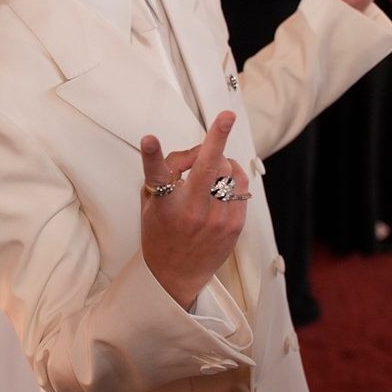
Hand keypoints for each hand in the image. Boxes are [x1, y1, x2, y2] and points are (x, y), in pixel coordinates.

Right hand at [138, 112, 248, 310]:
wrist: (176, 275)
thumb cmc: (160, 233)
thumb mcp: (150, 204)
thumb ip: (166, 173)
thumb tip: (195, 152)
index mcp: (164, 205)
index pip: (156, 174)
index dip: (152, 154)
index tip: (150, 139)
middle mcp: (190, 210)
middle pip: (207, 166)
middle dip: (218, 137)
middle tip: (226, 116)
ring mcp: (216, 218)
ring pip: (226, 170)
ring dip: (219, 161)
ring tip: (209, 170)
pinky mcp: (234, 225)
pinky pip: (241, 186)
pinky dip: (233, 177)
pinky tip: (223, 182)